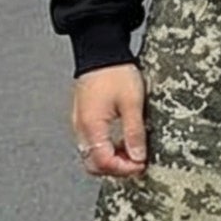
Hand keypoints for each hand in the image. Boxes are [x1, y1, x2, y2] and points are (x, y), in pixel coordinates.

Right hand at [72, 64, 147, 179]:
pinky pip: (91, 144)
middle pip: (93, 164)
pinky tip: (121, 141)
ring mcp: (79, 124)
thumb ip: (134, 133)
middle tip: (136, 162)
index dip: (124, 169)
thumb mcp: (132, 103)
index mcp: (91, 126)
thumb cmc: (115, 72)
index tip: (141, 165)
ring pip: (91, 155)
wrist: (101, 52)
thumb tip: (138, 157)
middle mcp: (81, 128)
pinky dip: (106, 148)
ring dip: (111, 159)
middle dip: (116, 168)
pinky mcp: (83, 119)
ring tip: (132, 151)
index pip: (103, 162)